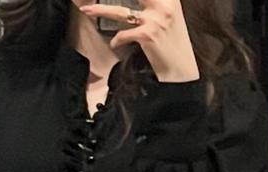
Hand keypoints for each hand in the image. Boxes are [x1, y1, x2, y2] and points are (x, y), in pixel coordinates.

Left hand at [79, 0, 199, 83]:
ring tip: (86, 10)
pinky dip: (117, 41)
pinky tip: (115, 44)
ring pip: (120, 11)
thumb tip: (140, 2)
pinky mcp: (147, 35)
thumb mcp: (170, 17)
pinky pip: (123, 35)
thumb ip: (156, 5)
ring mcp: (154, 20)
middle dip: (108, 0)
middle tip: (91, 1)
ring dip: (100, 11)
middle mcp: (163, 5)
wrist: (181, 68)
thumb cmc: (174, 44)